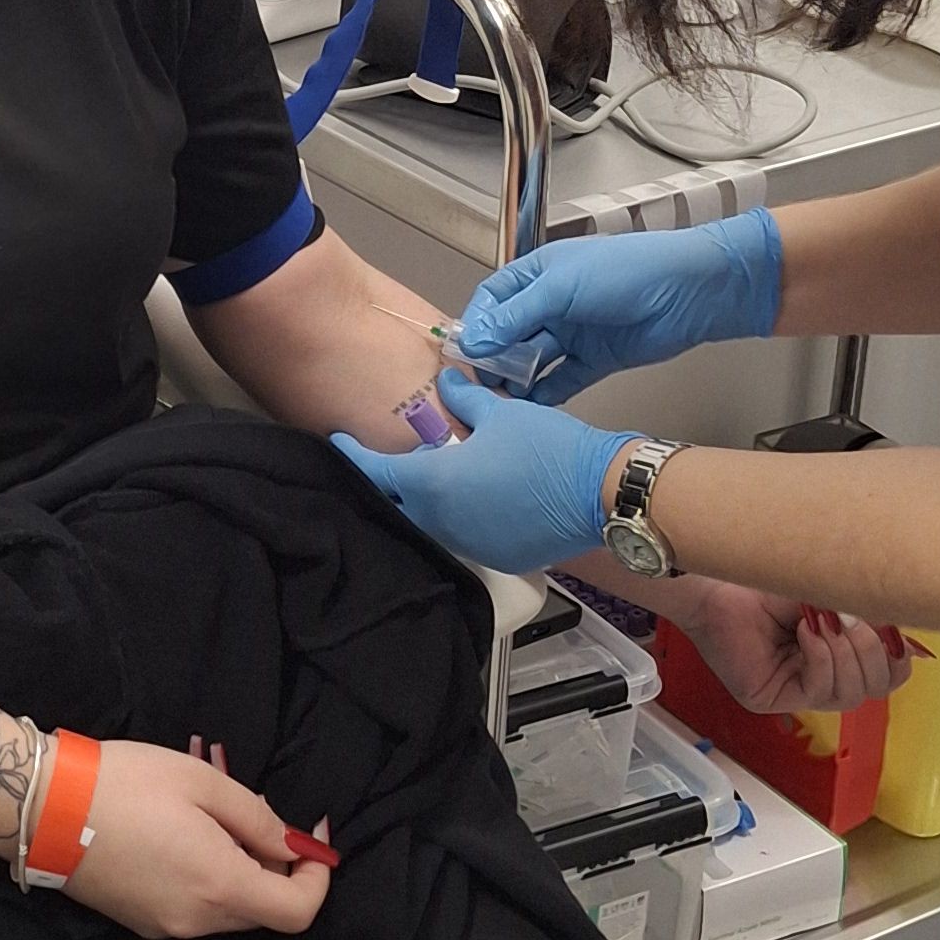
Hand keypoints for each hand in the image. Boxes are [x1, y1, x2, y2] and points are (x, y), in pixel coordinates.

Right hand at [63, 737, 335, 939]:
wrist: (43, 808)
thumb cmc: (125, 784)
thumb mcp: (202, 782)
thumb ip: (258, 818)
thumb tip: (292, 845)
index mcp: (220, 885)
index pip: (297, 912)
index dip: (317, 878)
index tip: (310, 835)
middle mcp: (198, 921)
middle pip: (265, 912)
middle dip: (278, 869)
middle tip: (258, 816)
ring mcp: (167, 927)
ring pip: (230, 911)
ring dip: (242, 873)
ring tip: (215, 820)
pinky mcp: (142, 923)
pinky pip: (196, 910)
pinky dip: (210, 882)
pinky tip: (184, 840)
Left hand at [334, 376, 629, 576]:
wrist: (602, 493)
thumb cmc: (548, 447)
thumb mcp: (501, 413)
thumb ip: (465, 400)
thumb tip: (446, 381)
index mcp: (433, 484)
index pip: (375, 472)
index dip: (353, 454)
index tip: (337, 442)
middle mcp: (442, 522)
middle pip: (401, 502)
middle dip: (396, 480)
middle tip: (404, 454)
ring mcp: (469, 545)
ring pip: (433, 522)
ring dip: (430, 500)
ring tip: (445, 473)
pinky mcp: (497, 558)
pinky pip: (465, 536)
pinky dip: (461, 517)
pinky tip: (479, 497)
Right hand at [455, 214, 782, 403]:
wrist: (691, 290)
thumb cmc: (628, 271)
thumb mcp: (562, 287)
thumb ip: (516, 316)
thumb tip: (474, 340)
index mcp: (539, 274)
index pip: (493, 300)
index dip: (477, 324)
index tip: (463, 351)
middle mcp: (552, 303)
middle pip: (509, 334)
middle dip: (492, 357)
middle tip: (479, 383)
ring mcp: (573, 333)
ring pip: (532, 361)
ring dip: (516, 380)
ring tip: (501, 400)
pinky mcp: (594, 360)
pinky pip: (560, 381)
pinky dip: (544, 395)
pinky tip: (529, 409)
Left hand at [669, 581, 912, 717]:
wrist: (718, 576)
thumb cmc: (769, 579)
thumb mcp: (833, 594)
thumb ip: (872, 616)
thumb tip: (919, 641)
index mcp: (839, 655)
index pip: (888, 676)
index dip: (898, 657)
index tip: (894, 627)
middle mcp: (820, 677)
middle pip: (875, 689)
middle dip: (874, 652)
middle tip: (857, 619)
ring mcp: (795, 692)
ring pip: (850, 694)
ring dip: (846, 652)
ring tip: (826, 620)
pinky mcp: (772, 699)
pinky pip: (819, 691)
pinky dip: (821, 656)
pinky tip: (807, 631)